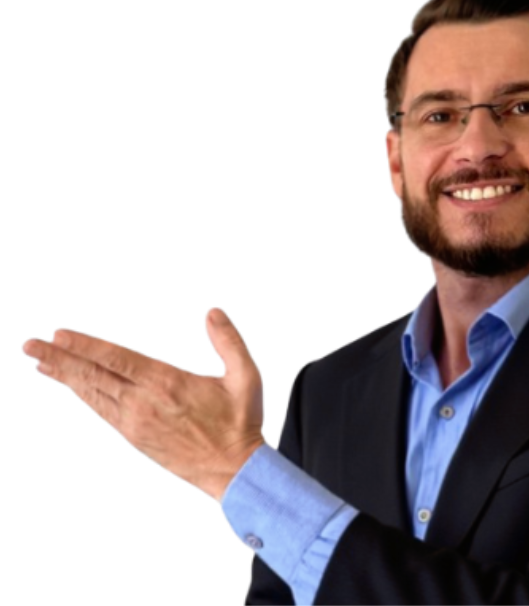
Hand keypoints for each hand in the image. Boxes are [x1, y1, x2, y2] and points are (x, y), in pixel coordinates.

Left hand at [20, 306, 266, 502]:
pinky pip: (101, 414)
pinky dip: (82, 398)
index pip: (116, 359)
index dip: (85, 346)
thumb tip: (211, 311)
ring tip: (40, 364)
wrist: (233, 471)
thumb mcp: (246, 375)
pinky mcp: (134, 439)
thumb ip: (229, 340)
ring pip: (92, 396)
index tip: (58, 334)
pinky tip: (72, 389)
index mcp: (167, 382)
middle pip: (92, 376)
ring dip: (65, 378)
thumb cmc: (240, 421)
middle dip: (59, 359)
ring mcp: (135, 424)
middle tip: (28, 345)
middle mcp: (143, 403)